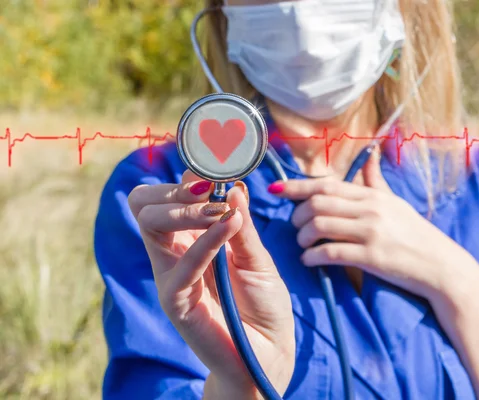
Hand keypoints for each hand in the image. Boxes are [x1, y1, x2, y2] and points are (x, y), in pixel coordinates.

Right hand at [129, 171, 295, 398]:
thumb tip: (232, 186)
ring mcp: (172, 276)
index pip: (166, 196)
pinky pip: (181, 264)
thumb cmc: (262, 304)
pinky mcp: (176, 301)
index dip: (185, 178)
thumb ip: (242, 224)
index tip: (216, 171)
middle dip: (176, 188)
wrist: (269, 352)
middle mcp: (174, 253)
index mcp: (191, 238)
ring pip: (151, 224)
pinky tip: (229, 226)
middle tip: (210, 189)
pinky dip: (206, 240)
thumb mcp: (257, 256)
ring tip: (220, 209)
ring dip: (187, 209)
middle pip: (145, 204)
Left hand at [269, 148, 475, 301]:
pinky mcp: (372, 257)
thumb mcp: (396, 203)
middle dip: (297, 215)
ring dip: (302, 236)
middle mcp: (370, 209)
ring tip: (302, 244)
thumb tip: (370, 154)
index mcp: (372, 195)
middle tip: (295, 226)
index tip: (276, 190)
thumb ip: (375, 181)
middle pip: (318, 203)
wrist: (442, 267)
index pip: (326, 185)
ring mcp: (372, 232)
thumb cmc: (416, 234)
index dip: (297, 186)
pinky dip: (312, 256)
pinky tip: (309, 260)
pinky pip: (330, 252)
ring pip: (319, 225)